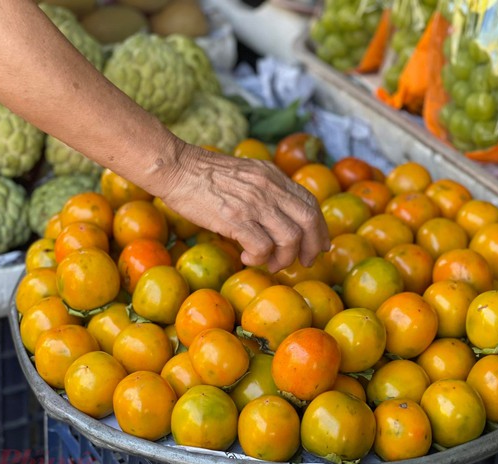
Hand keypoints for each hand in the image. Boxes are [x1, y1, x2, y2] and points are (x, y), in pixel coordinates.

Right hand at [161, 145, 329, 272]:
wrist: (176, 167)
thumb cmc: (206, 175)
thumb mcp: (247, 173)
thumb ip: (267, 189)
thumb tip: (283, 218)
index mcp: (274, 176)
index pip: (311, 203)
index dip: (320, 228)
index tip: (319, 245)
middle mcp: (269, 188)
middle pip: (309, 221)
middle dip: (311, 247)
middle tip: (304, 262)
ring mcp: (253, 203)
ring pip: (290, 239)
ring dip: (283, 258)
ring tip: (269, 263)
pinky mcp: (234, 218)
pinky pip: (262, 247)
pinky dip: (258, 259)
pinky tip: (245, 257)